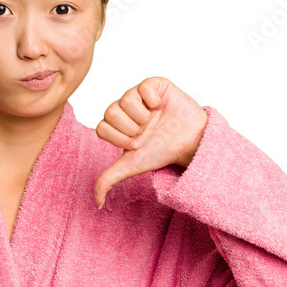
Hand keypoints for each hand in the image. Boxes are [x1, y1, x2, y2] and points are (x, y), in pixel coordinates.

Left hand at [93, 76, 206, 208]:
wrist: (190, 143)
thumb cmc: (162, 152)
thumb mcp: (132, 166)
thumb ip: (109, 179)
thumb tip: (97, 203)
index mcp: (116, 124)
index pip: (101, 127)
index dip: (120, 139)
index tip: (136, 144)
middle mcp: (124, 108)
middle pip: (110, 112)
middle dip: (130, 129)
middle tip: (145, 133)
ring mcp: (139, 94)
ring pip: (125, 99)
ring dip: (142, 117)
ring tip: (154, 121)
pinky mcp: (155, 84)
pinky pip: (143, 86)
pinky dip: (153, 101)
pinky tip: (161, 107)